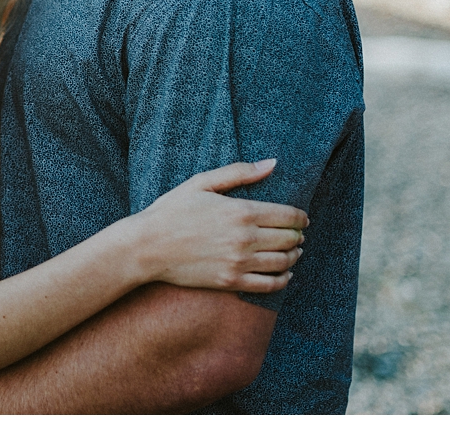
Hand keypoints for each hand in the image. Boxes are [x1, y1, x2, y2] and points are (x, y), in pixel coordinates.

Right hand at [130, 158, 308, 292]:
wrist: (146, 247)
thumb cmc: (172, 211)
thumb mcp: (203, 182)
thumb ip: (240, 172)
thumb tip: (272, 163)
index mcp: (241, 211)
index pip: (288, 215)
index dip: (300, 217)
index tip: (302, 218)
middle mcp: (245, 238)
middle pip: (289, 239)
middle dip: (298, 236)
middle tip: (299, 235)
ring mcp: (238, 262)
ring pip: (283, 262)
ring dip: (294, 257)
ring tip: (294, 253)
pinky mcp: (230, 282)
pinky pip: (268, 285)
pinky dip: (283, 280)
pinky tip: (285, 275)